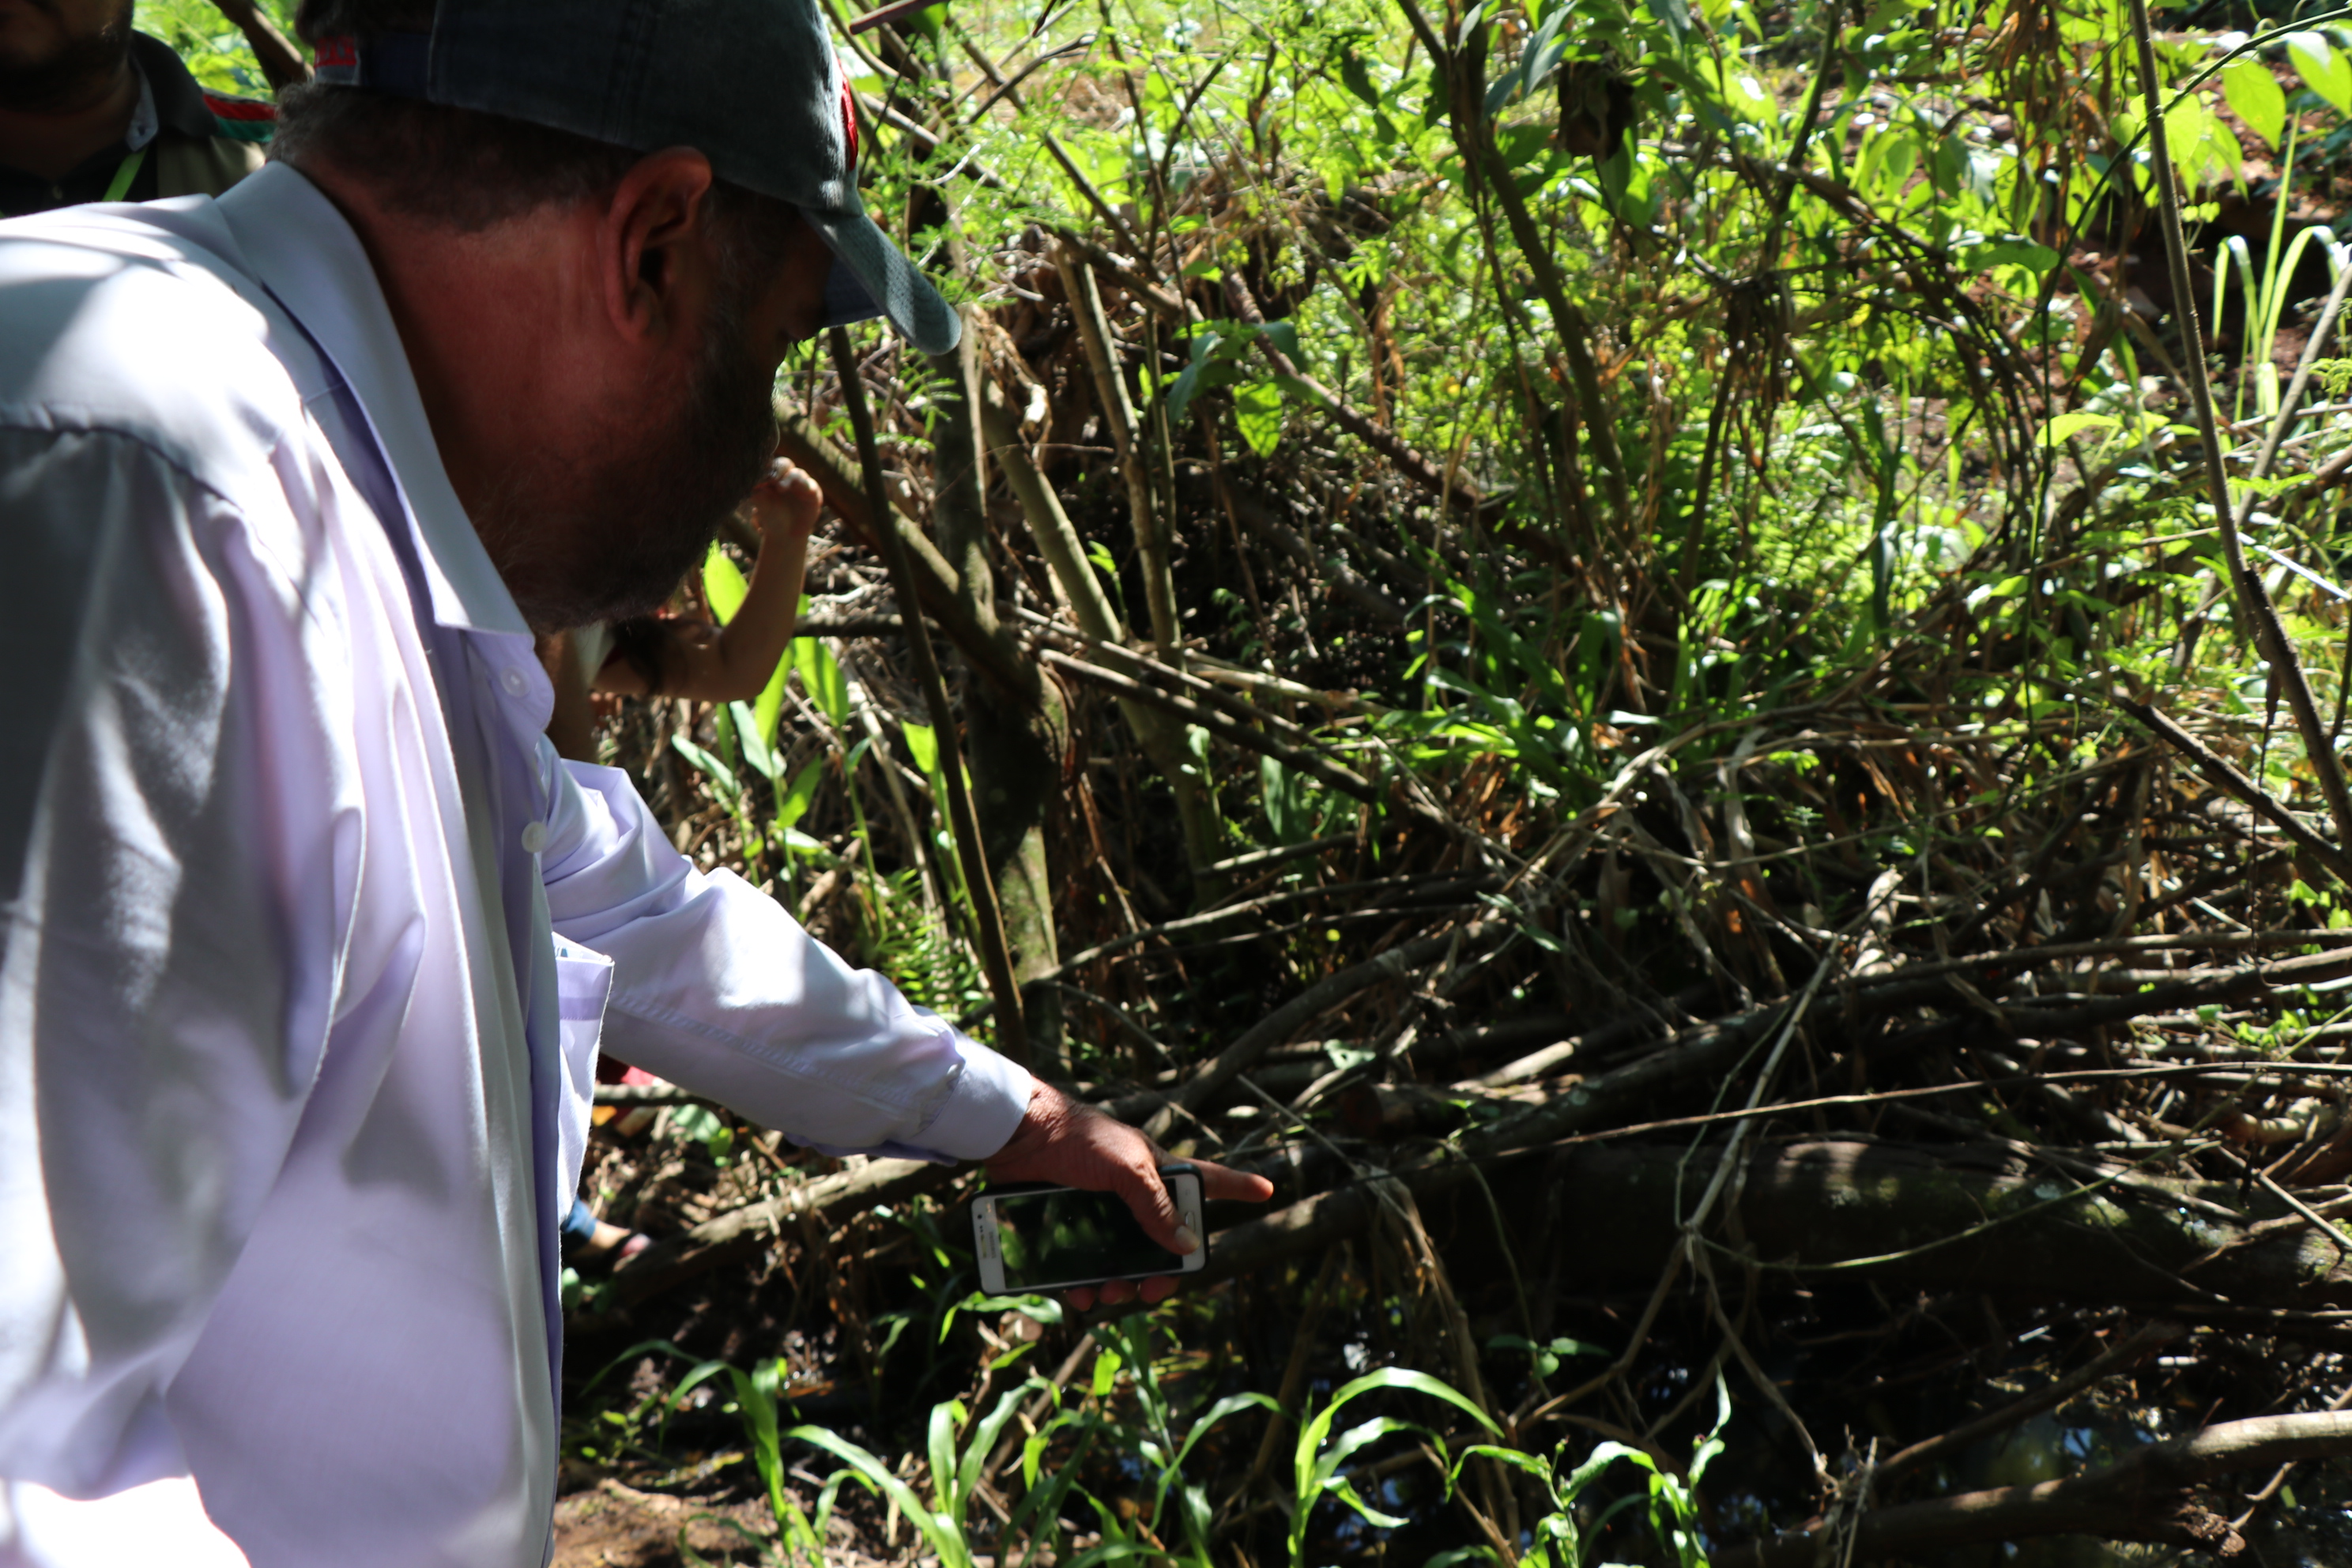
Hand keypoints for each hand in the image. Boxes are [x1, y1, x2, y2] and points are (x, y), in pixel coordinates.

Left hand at [743, 457, 821, 543]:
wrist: (786, 535)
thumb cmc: (771, 518)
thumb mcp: (761, 506)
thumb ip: (757, 493)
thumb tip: (751, 482)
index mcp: (773, 477)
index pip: (771, 465)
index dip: (767, 467)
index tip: (761, 475)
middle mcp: (787, 477)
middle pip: (785, 464)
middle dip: (778, 469)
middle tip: (771, 479)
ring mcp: (801, 484)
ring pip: (798, 474)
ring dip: (790, 478)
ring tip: (780, 487)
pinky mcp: (813, 493)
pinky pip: (812, 486)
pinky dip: (807, 487)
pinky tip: (802, 491)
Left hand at [984, 1081, 1274, 1310]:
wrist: (1016, 1134)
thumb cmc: (1077, 1138)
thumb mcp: (1127, 1169)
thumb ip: (1157, 1206)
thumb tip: (1187, 1246)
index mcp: (1154, 1173)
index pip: (1205, 1181)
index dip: (1236, 1187)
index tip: (1266, 1190)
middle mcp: (1129, 1195)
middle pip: (1160, 1244)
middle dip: (1161, 1274)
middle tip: (1153, 1292)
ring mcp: (1097, 1213)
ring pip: (1120, 1263)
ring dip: (1119, 1286)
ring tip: (1107, 1294)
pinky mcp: (1063, 1227)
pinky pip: (1079, 1268)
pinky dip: (1081, 1286)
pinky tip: (1077, 1295)